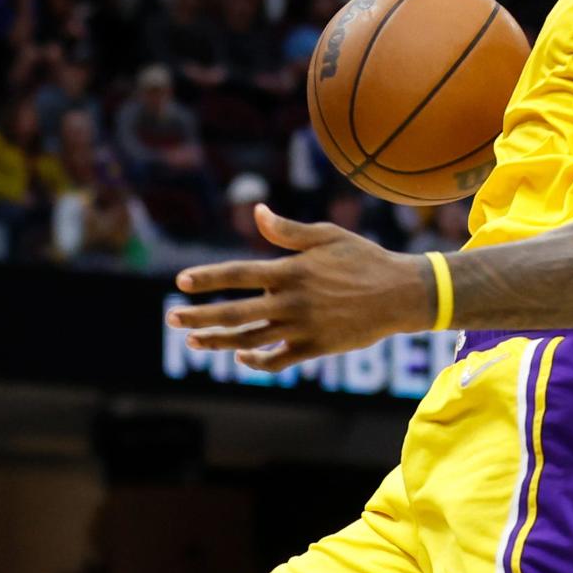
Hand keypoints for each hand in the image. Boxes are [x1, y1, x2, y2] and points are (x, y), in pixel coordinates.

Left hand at [166, 204, 432, 370]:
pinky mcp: (315, 348)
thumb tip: (256, 212)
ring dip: (218, 341)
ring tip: (194, 341)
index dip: (208, 278)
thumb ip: (288, 230)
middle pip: (235, 313)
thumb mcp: (328, 235)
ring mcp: (302, 327)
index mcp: (291, 270)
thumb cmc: (364, 258)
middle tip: (172, 318)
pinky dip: (255, 361)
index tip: (181, 282)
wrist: (401, 293)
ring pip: (250, 339)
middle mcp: (292, 301)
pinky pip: (277, 360)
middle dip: (199, 316)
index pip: (238, 274)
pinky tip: (239, 356)